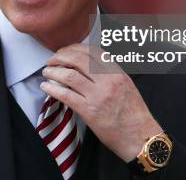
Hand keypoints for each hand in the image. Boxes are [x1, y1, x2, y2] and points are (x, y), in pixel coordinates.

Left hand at [40, 43, 161, 161]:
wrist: (139, 137)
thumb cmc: (133, 113)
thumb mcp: (126, 85)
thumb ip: (109, 72)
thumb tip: (87, 65)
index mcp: (117, 72)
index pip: (92, 51)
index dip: (74, 48)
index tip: (65, 51)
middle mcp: (108, 80)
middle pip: (78, 59)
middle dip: (60, 57)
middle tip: (51, 60)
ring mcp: (98, 95)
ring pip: (69, 76)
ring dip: (53, 71)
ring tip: (46, 72)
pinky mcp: (89, 111)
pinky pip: (66, 95)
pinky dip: (52, 89)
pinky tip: (46, 87)